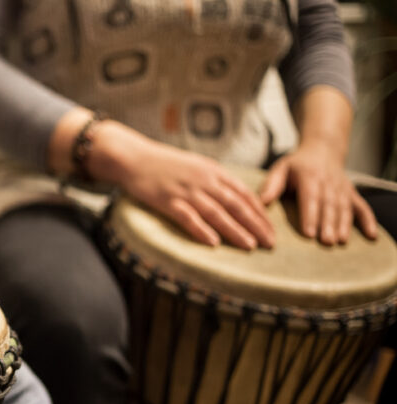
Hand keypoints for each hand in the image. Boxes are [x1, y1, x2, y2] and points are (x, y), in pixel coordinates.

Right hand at [89, 122, 274, 249]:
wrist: (134, 157)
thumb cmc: (163, 164)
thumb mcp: (195, 165)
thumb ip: (214, 179)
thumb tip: (233, 196)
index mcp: (213, 171)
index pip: (244, 194)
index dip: (260, 213)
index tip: (271, 229)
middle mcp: (204, 181)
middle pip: (236, 205)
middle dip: (256, 225)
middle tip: (270, 243)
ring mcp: (186, 191)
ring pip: (217, 213)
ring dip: (235, 230)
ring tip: (250, 246)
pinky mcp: (167, 201)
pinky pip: (188, 218)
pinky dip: (201, 230)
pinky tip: (213, 243)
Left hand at [261, 141, 377, 244]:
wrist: (323, 149)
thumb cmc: (296, 165)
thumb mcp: (280, 168)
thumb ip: (271, 185)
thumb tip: (262, 202)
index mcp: (309, 177)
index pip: (310, 198)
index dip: (310, 215)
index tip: (309, 233)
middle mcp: (329, 182)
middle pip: (329, 205)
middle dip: (328, 224)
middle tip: (326, 242)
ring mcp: (343, 188)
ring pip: (345, 207)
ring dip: (344, 225)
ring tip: (341, 241)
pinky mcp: (352, 193)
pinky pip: (362, 207)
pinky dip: (369, 221)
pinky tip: (371, 236)